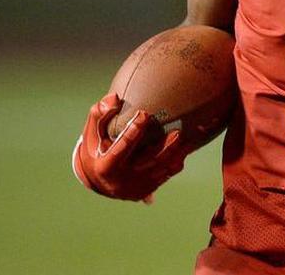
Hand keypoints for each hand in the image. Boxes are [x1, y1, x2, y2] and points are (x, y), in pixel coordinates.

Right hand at [71, 93, 188, 202]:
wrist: (98, 181)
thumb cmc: (94, 149)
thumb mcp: (91, 133)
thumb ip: (100, 114)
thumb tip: (114, 97)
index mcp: (106, 167)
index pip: (121, 148)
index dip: (133, 131)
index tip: (144, 113)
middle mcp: (122, 181)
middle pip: (148, 162)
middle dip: (165, 147)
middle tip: (178, 131)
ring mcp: (137, 187)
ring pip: (163, 169)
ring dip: (179, 152)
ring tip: (193, 135)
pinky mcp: (148, 189)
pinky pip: (168, 174)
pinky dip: (179, 159)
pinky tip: (191, 144)